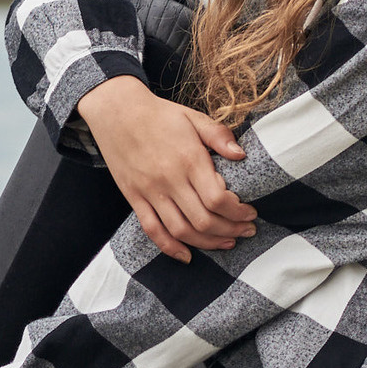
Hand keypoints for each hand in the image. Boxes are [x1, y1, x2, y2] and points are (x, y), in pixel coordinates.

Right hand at [74, 76, 255, 262]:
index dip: (238, 212)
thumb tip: (242, 156)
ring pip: (181, 230)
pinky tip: (187, 255)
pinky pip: (152, 230)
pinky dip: (170, 248)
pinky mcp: (134, 198)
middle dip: (231, 230)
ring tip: (227, 241)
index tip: (250, 213)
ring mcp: (150, 191)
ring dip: (208, 243)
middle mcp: (169, 179)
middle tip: (247, 230)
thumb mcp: (192, 117)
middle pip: (204, 220)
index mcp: (188, 159)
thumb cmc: (159, 115)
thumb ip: (218, 135)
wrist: (116, 111)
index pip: (218, 198)